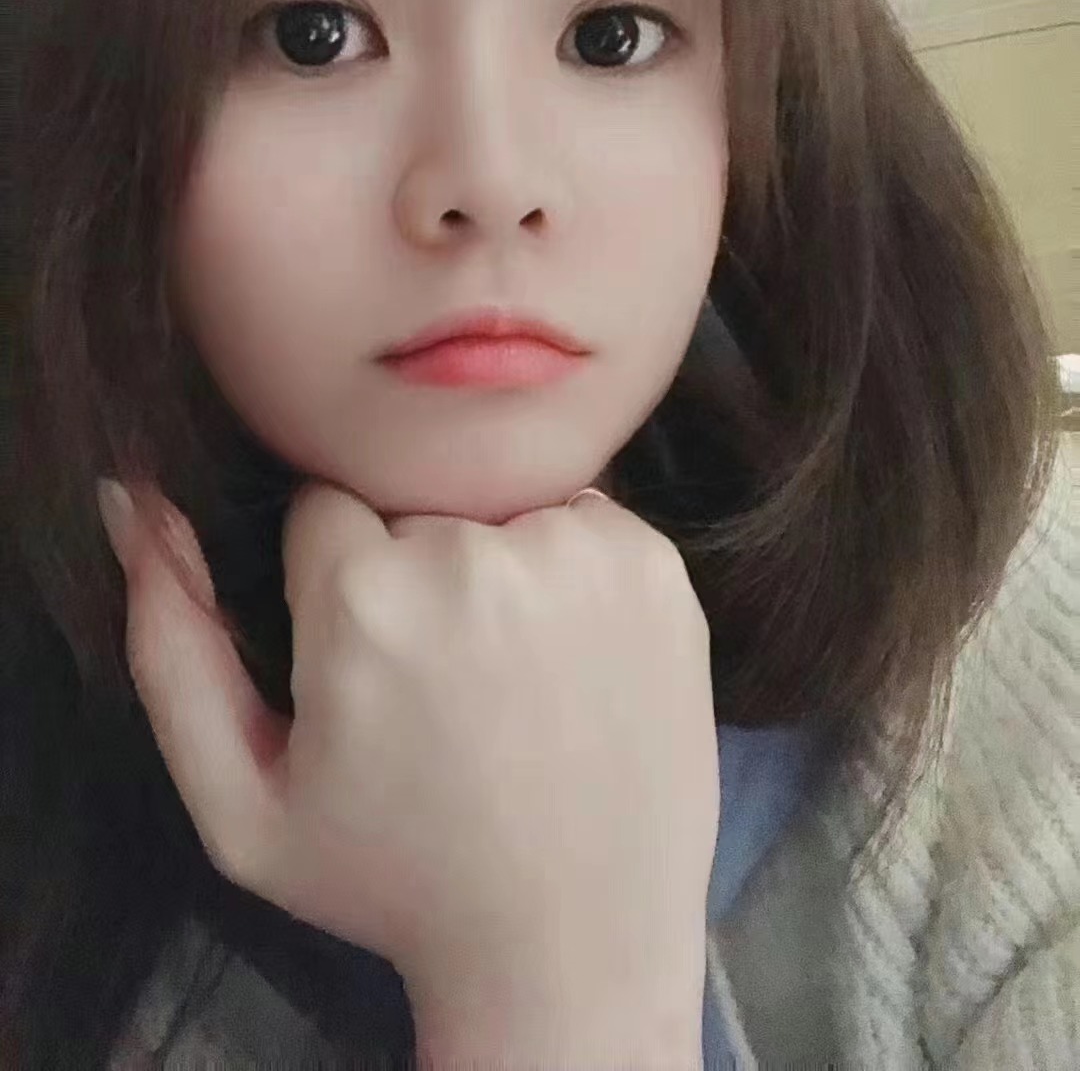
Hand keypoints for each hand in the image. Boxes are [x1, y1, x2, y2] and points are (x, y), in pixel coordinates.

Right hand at [99, 478, 718, 1064]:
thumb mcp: (241, 802)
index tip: (368, 659)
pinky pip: (580, 517)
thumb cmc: (394, 880)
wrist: (572, 943)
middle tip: (442, 678)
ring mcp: (580, 553)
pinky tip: (567, 660)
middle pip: (411, 501)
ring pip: (496, 503)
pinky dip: (566, 568)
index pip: (321, 506)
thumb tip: (131, 501)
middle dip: (410, 567)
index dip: (336, 586)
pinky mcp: (654, 564)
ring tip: (508, 675)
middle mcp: (477, 555)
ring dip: (491, 561)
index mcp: (363, 601)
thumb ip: (169, 645)